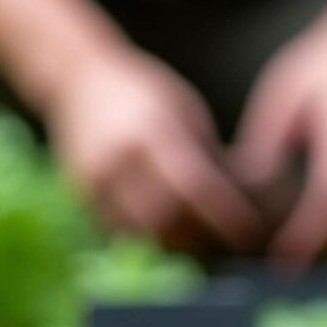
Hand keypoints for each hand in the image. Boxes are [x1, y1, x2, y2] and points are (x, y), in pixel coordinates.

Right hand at [44, 46, 264, 252]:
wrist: (78, 81)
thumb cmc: (144, 93)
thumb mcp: (184, 111)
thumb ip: (206, 155)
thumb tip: (239, 201)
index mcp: (152, 131)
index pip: (195, 186)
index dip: (224, 215)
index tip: (248, 232)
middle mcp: (120, 160)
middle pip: (166, 221)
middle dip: (199, 239)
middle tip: (224, 246)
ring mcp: (96, 182)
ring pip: (141, 235)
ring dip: (173, 246)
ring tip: (197, 245)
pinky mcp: (82, 198)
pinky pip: (120, 234)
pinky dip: (147, 240)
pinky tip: (166, 237)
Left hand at [231, 31, 326, 262]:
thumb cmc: (317, 75)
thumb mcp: (281, 99)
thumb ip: (266, 147)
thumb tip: (244, 200)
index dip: (311, 228)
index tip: (284, 256)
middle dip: (316, 243)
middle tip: (277, 270)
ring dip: (326, 239)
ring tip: (287, 260)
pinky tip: (306, 240)